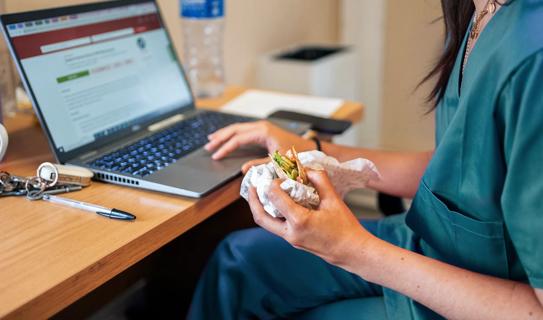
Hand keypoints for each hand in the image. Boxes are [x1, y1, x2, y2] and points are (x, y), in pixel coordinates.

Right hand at [204, 120, 313, 160]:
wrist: (310, 148)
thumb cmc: (296, 155)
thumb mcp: (277, 163)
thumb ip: (259, 165)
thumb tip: (243, 169)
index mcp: (263, 132)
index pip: (237, 139)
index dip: (225, 148)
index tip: (216, 155)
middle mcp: (261, 126)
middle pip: (234, 129)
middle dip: (220, 137)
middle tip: (208, 146)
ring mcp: (262, 127)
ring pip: (238, 128)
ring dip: (225, 134)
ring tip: (212, 140)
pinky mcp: (264, 131)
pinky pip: (244, 130)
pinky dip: (233, 134)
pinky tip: (227, 138)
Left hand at [247, 169, 376, 265]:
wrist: (351, 251)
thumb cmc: (345, 227)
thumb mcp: (334, 200)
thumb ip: (320, 180)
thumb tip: (307, 168)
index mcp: (299, 221)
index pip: (276, 198)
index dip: (273, 184)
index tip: (278, 177)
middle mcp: (290, 232)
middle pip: (260, 217)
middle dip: (253, 200)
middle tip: (252, 185)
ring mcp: (290, 239)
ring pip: (267, 223)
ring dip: (261, 208)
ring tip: (261, 193)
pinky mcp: (293, 241)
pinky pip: (276, 226)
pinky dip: (272, 214)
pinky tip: (277, 203)